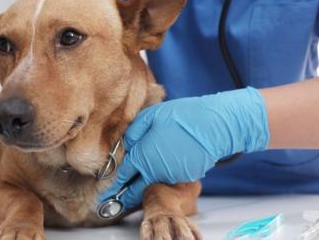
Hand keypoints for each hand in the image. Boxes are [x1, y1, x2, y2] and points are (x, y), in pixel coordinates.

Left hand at [100, 87, 269, 209]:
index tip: (105, 195)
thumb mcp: (150, 117)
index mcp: (143, 156)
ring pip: (154, 182)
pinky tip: (170, 159)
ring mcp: (172, 176)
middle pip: (136, 190)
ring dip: (148, 180)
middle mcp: (155, 171)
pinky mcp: (186, 176)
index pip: (124, 176)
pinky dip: (166, 173)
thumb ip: (133, 133)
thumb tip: (124, 145)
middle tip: (116, 201)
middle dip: (125, 197)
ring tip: (148, 170)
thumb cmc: (181, 116)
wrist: (213, 125)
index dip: (113, 186)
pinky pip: (170, 176)